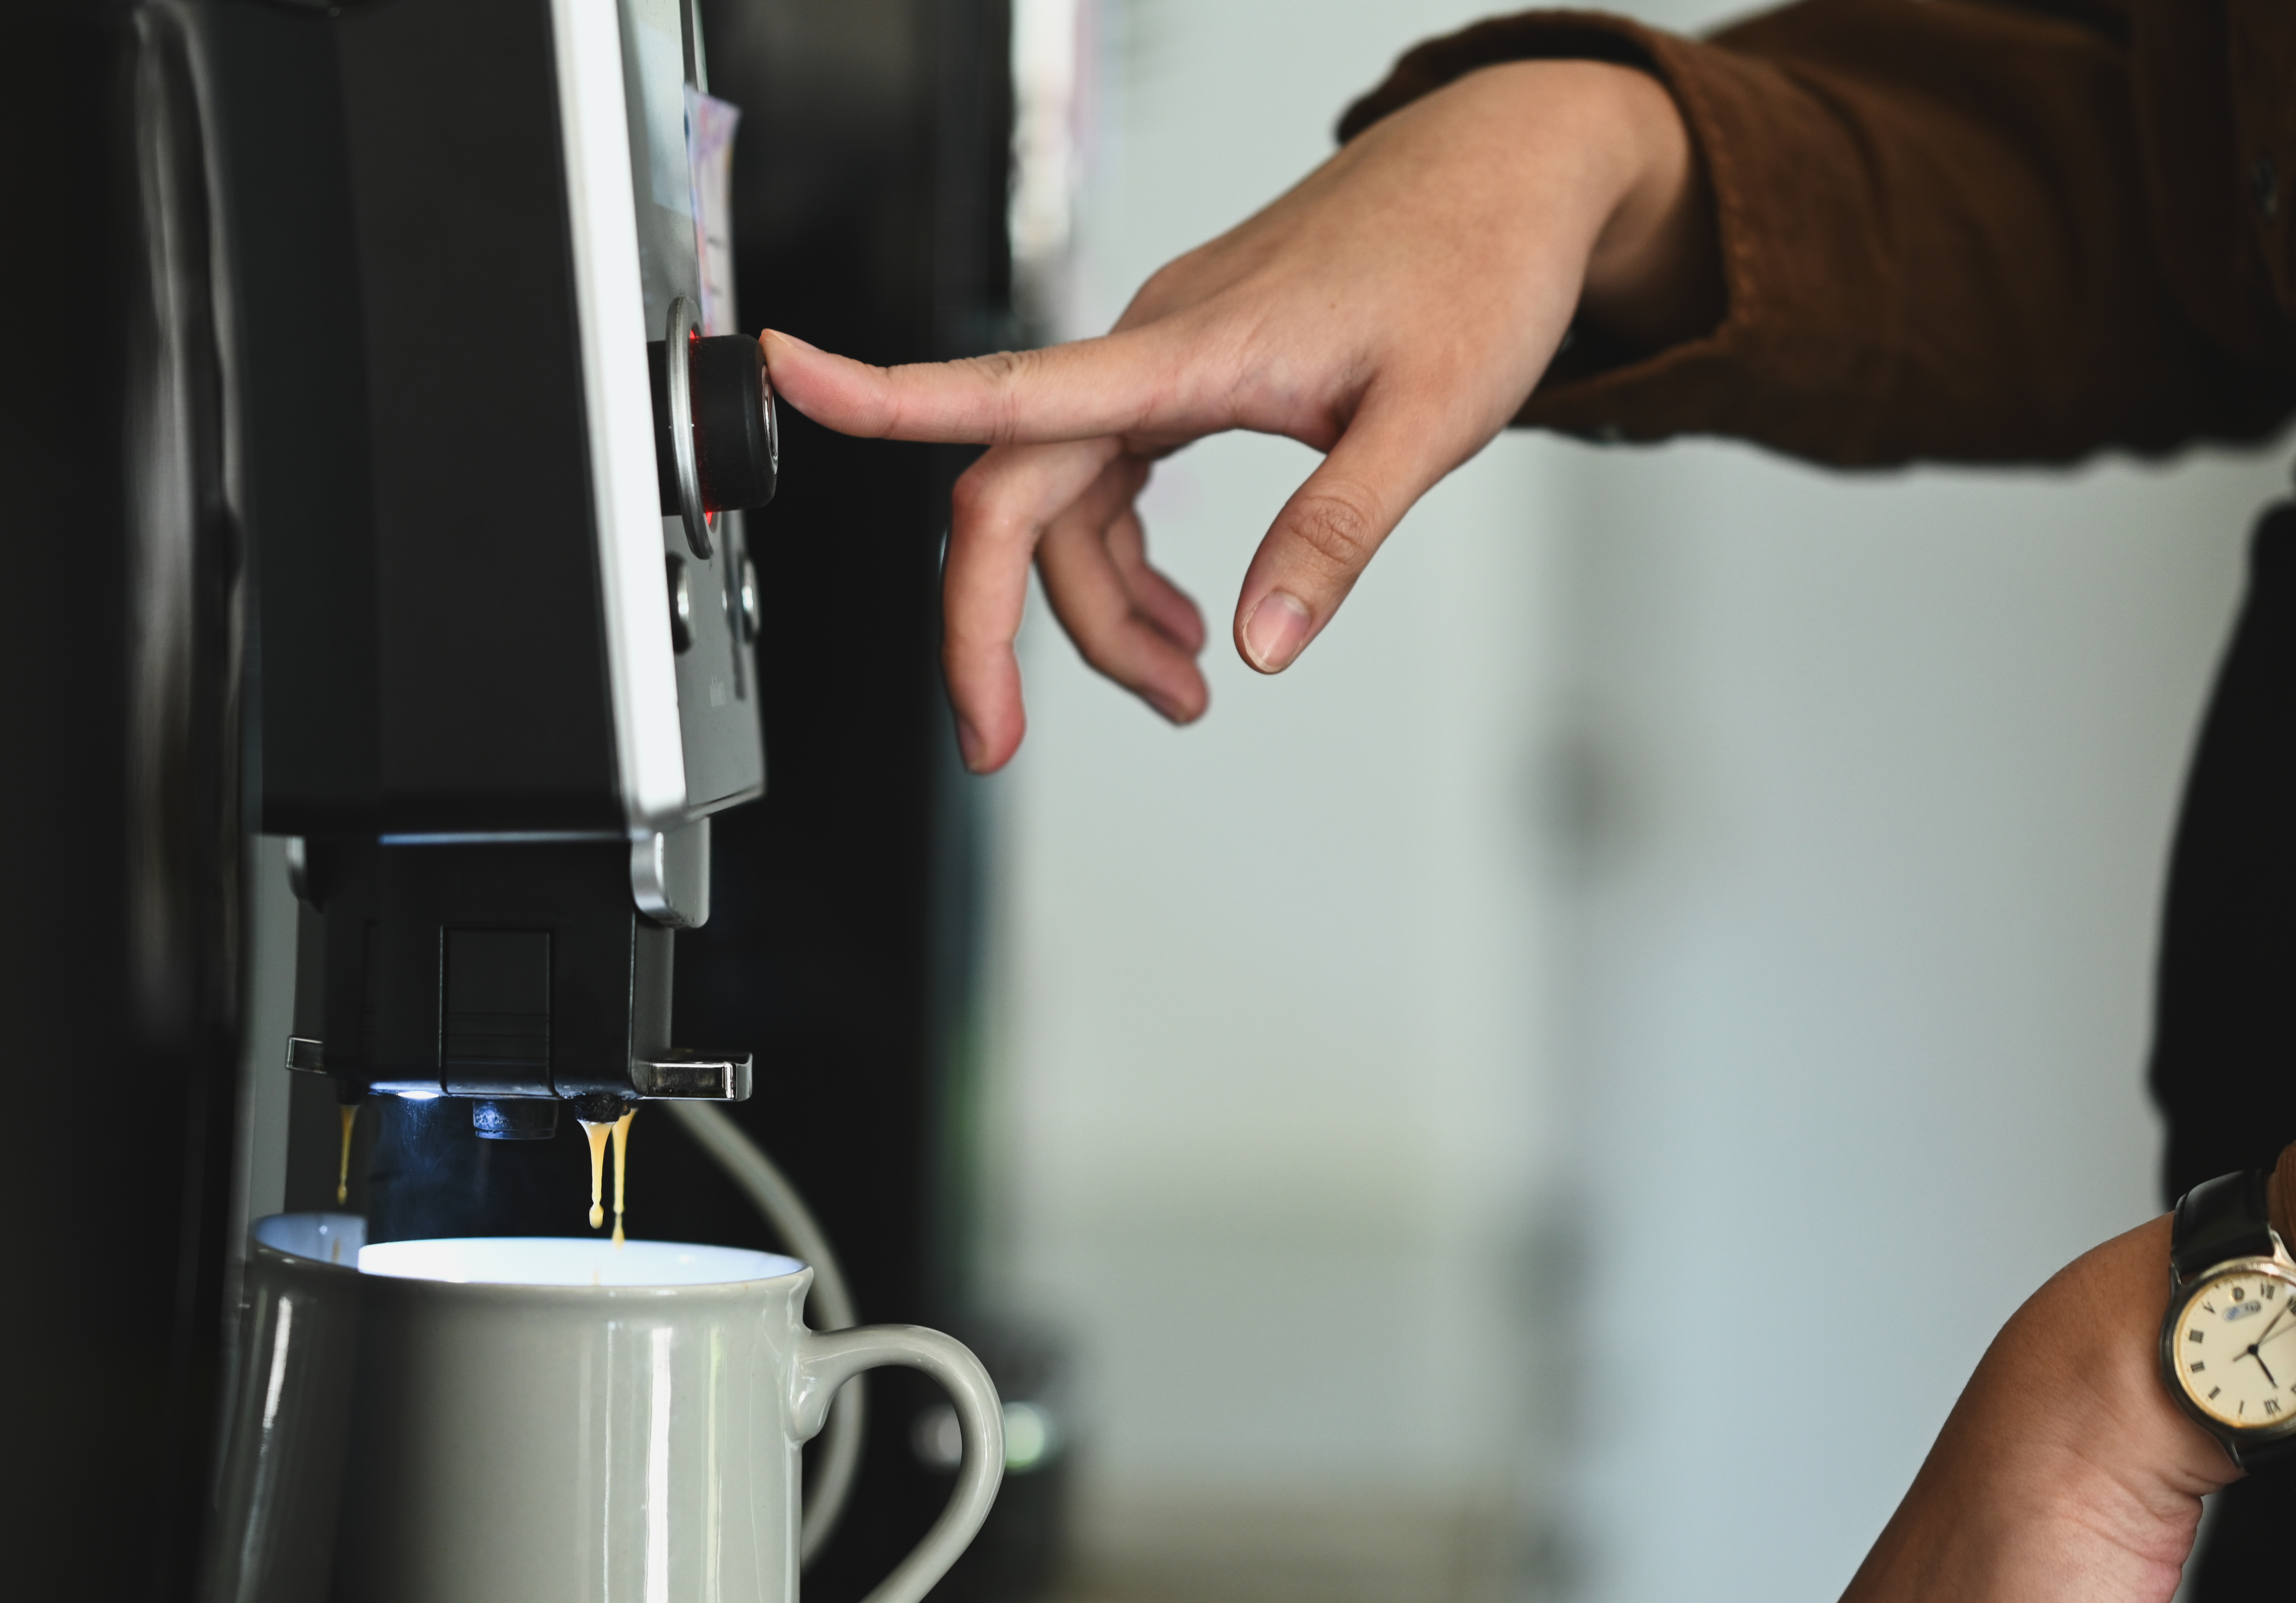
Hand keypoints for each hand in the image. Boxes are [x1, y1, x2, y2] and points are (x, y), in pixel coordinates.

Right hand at [760, 58, 1718, 770]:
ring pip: (1070, 507)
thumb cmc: (1476, 264)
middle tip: (998, 742)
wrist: (1511, 166)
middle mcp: (1152, 350)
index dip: (878, 395)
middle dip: (992, 628)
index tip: (784, 376)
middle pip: (1016, 496)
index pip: (1003, 388)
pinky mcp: (1190, 370)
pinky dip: (1131, 567)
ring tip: (1180, 691)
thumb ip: (1336, 532)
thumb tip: (1261, 647)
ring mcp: (1165, 359)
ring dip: (1098, 614)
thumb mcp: (1432, 417)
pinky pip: (1113, 482)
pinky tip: (1188, 623)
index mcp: (1187, 351)